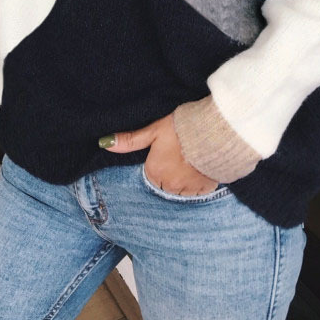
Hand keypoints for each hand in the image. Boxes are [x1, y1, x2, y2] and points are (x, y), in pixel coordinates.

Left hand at [99, 111, 219, 195]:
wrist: (215, 131)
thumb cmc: (183, 128)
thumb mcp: (154, 130)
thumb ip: (130, 140)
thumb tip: (104, 143)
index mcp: (154, 172)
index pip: (151, 175)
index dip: (159, 162)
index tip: (167, 152)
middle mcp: (169, 186)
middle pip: (165, 184)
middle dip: (170, 173)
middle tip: (180, 154)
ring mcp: (188, 190)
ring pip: (181, 189)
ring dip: (184, 179)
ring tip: (191, 160)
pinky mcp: (205, 189)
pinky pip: (198, 191)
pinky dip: (199, 182)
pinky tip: (201, 167)